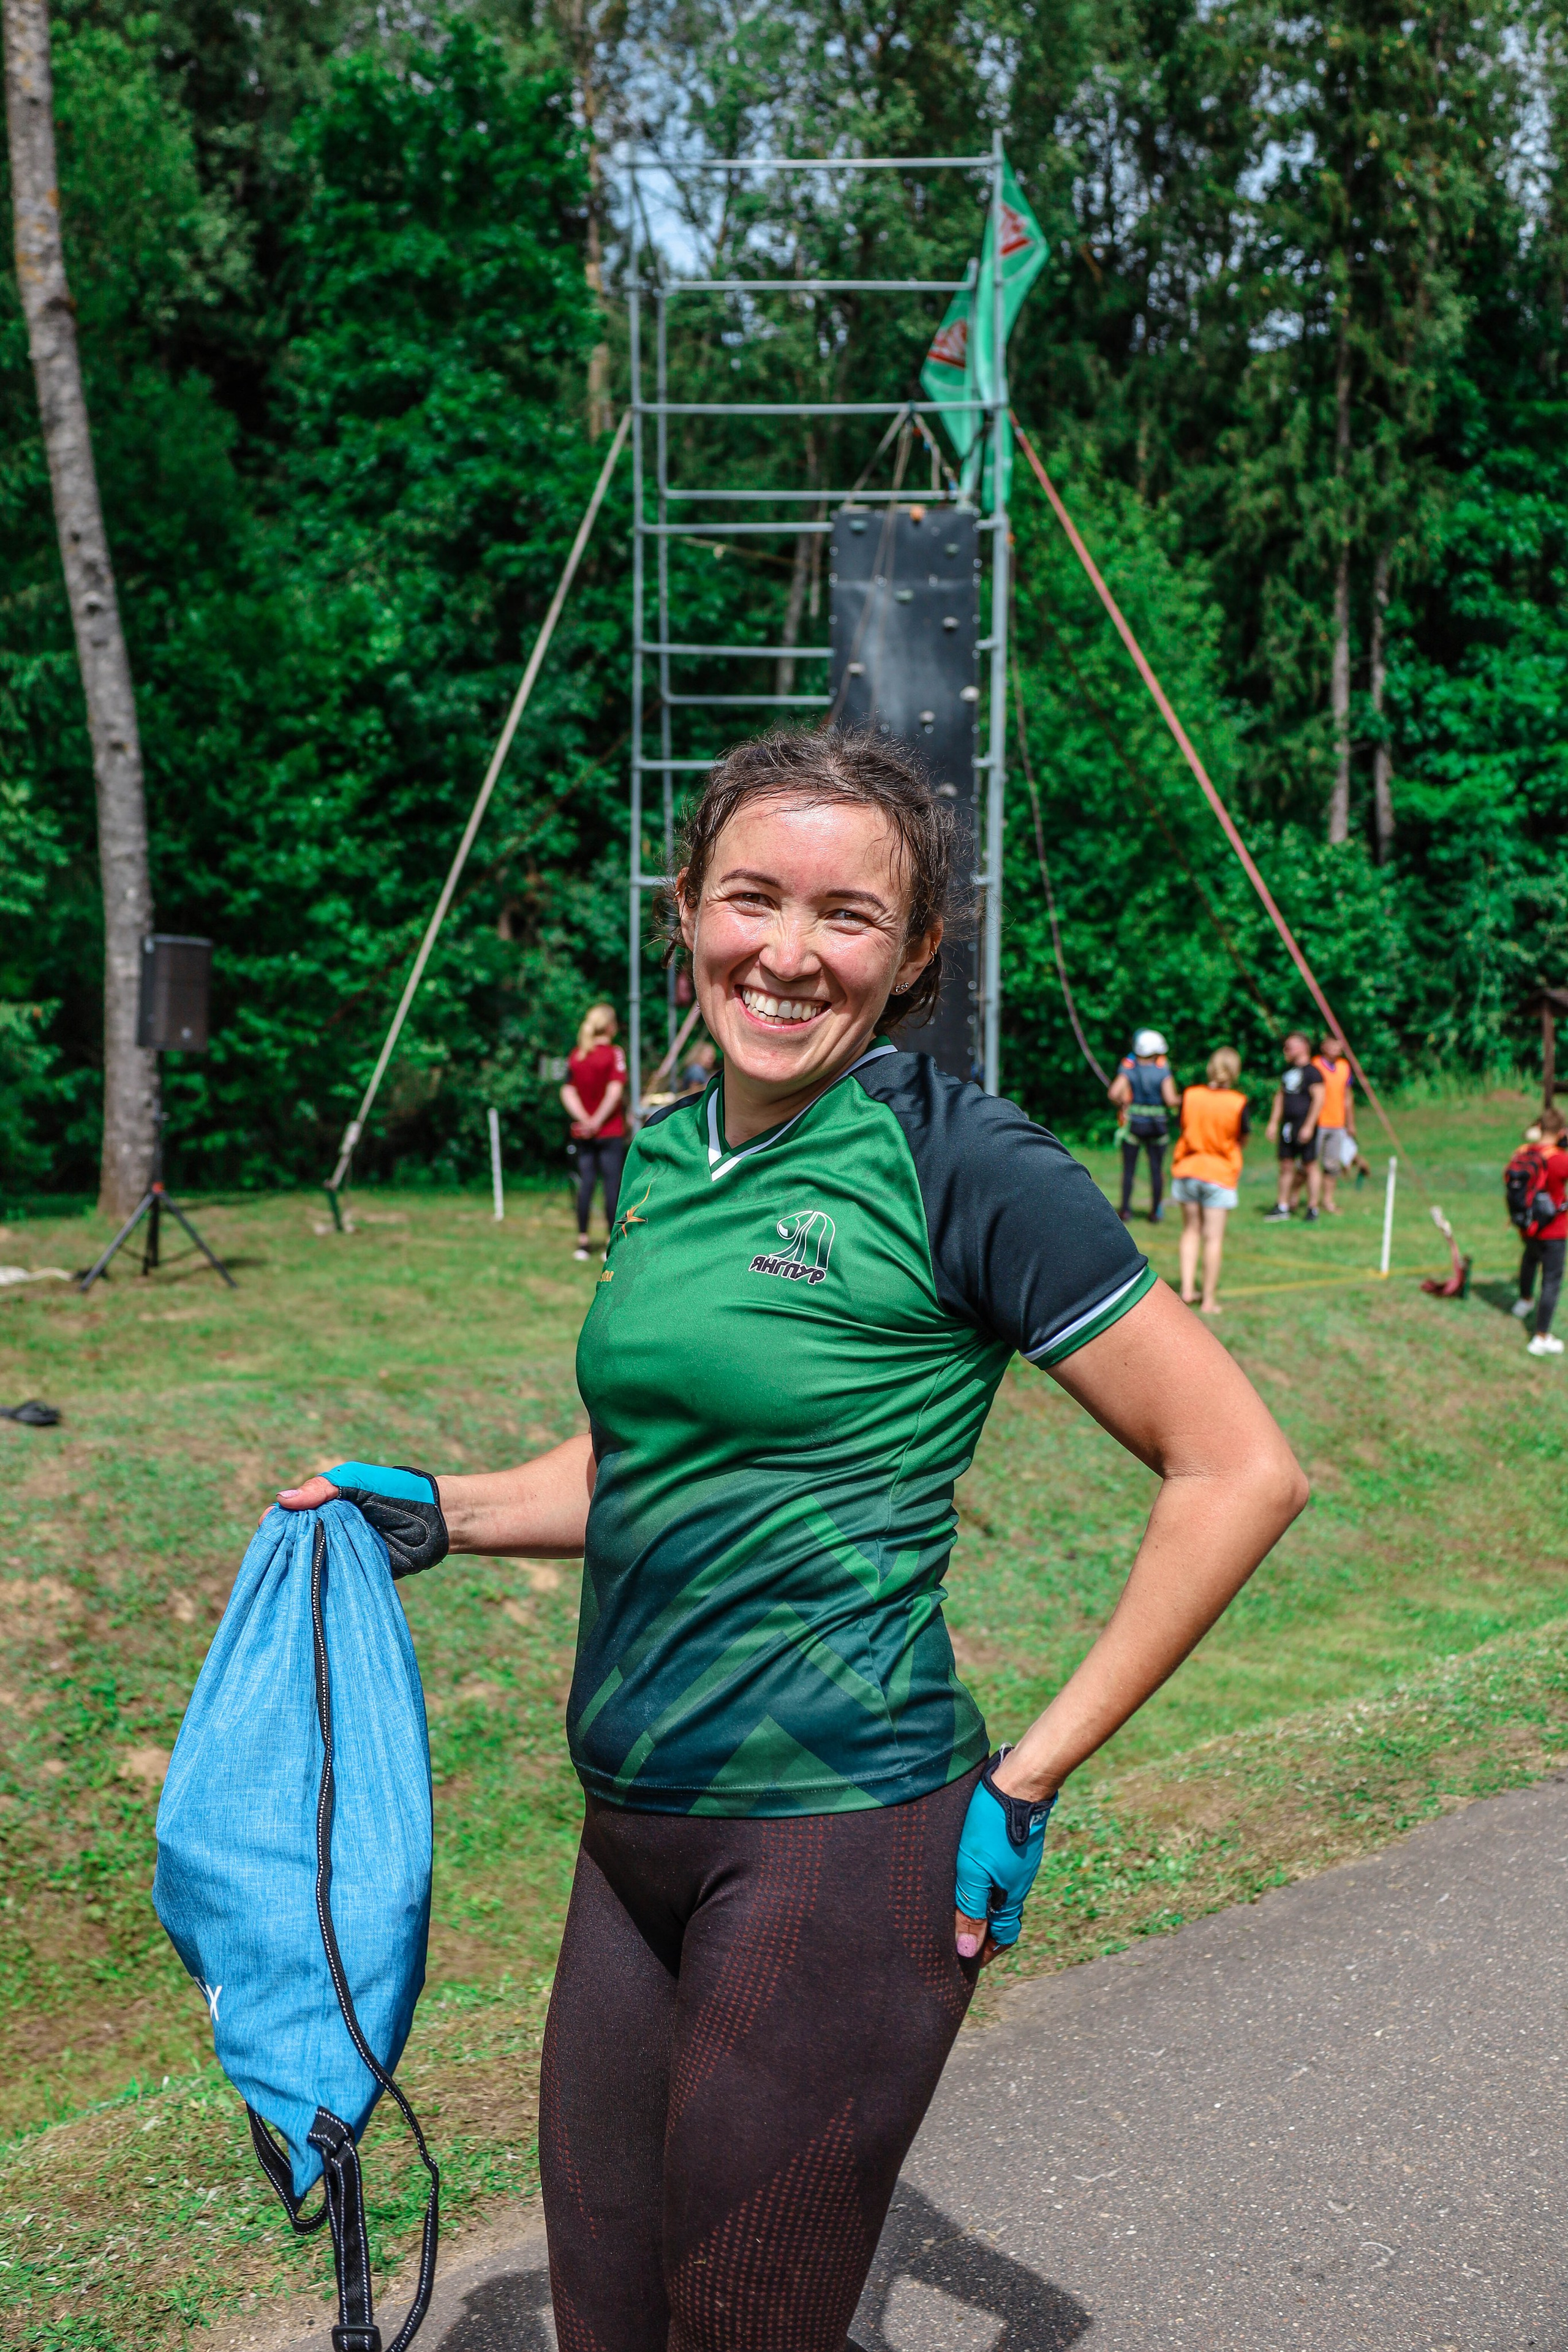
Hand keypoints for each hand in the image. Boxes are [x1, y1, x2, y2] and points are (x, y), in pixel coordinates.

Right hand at [277, 1461, 447, 1578]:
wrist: (437, 1520)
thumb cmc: (397, 1492)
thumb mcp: (357, 1482)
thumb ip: (322, 1488)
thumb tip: (281, 1500)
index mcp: (327, 1505)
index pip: (293, 1515)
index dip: (278, 1523)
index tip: (266, 1528)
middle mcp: (330, 1529)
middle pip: (297, 1542)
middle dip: (284, 1549)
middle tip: (269, 1558)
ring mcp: (341, 1553)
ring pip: (312, 1563)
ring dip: (299, 1569)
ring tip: (282, 1577)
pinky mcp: (355, 1574)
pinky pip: (333, 1581)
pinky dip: (320, 1585)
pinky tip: (303, 1592)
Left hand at [954, 1752, 1055, 1962]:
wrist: (1019, 1784)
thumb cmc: (990, 1826)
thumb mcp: (973, 1870)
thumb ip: (970, 1909)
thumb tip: (966, 1951)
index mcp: (1011, 1896)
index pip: (1004, 1936)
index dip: (987, 1950)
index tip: (968, 1960)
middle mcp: (1019, 1883)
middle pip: (1003, 1918)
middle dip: (983, 1931)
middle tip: (958, 1936)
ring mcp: (1020, 1864)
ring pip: (1002, 1895)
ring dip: (984, 1906)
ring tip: (957, 1906)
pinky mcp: (1017, 1846)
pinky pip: (1002, 1875)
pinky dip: (987, 1884)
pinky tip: (970, 1874)